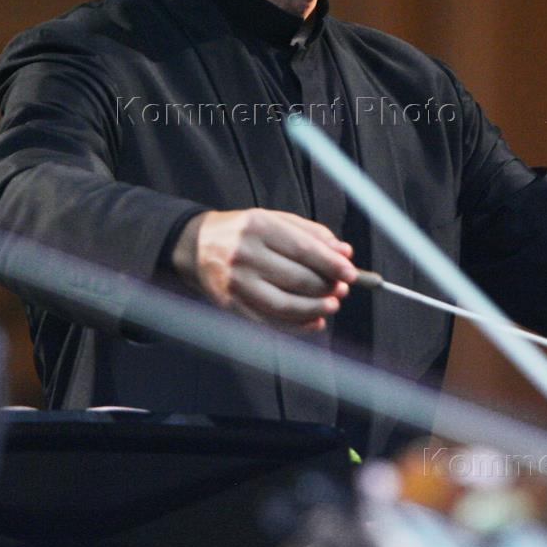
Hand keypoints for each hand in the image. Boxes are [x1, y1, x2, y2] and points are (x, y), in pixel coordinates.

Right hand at [172, 209, 356, 330]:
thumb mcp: (274, 219)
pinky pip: (269, 322)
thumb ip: (310, 233)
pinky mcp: (230, 305)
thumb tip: (344, 253)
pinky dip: (297, 326)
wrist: (196, 246)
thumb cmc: (243, 231)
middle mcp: (244, 254)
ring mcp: (236, 282)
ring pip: (285, 304)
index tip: (351, 273)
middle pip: (296, 278)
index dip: (331, 264)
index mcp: (257, 226)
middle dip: (325, 287)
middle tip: (342, 290)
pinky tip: (315, 322)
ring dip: (315, 309)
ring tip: (332, 306)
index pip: (303, 249)